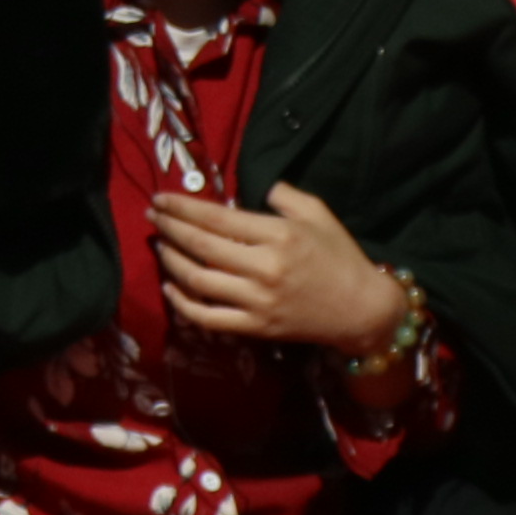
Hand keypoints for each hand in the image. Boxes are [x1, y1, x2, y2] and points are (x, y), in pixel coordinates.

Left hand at [152, 178, 401, 355]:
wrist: (363, 310)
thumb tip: (255, 187)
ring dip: (172, 261)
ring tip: (160, 246)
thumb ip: (284, 195)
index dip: (182, 207)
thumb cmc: (340, 256)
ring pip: (198, 281)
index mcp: (278, 235)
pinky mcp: (256, 327)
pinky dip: (183, 304)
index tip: (160, 199)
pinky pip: (208, 318)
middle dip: (169, 228)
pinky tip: (171, 287)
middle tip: (152, 217)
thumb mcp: (318, 214)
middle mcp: (264, 268)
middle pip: (201, 246)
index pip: (216, 218)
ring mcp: (258, 301)